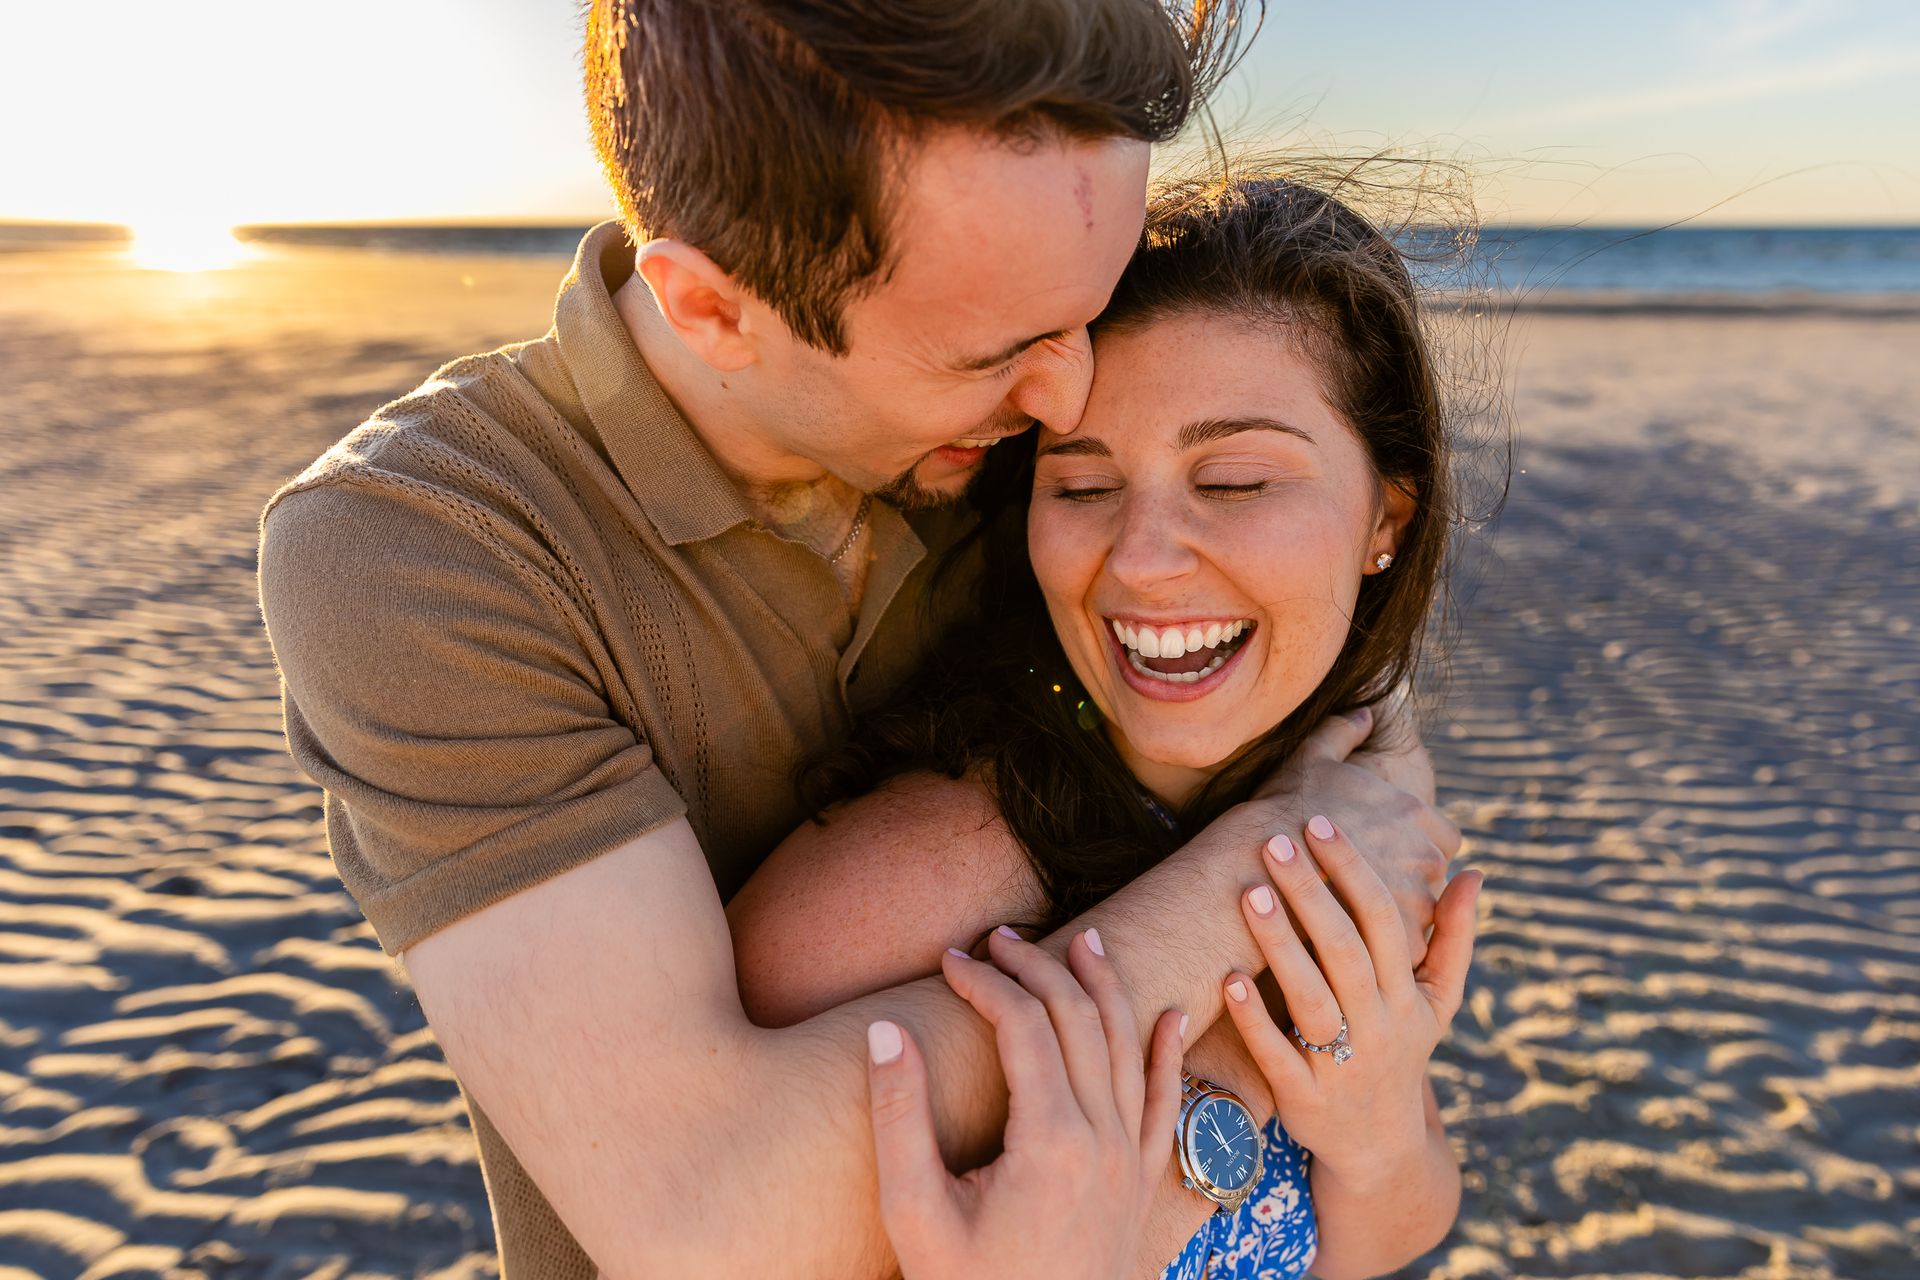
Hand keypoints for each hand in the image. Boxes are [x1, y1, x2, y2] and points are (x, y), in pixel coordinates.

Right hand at [865, 928, 1186, 1279]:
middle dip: (1037, 967)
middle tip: (996, 939)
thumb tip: (886, 1030)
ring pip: (1129, 1046)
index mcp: (1050, 1141)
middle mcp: (1102, 1140)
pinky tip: (1166, 1012)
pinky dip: (1165, 1050)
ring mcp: (1130, 1162)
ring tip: (1078, 940)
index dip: (984, 980)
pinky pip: (1163, 1101)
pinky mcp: (1141, 1184)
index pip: (1023, 1024)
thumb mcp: (914, 1212)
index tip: (947, 960)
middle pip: (1079, 1019)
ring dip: (1103, 985)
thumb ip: (900, 1117)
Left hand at [1221, 815, 1482, 1183]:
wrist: (1380, 1147)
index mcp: (1408, 995)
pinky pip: (1277, 1054)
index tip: (1318, 823)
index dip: (1353, 870)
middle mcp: (1378, 1026)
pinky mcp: (1302, 1097)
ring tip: (1249, 892)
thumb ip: (1453, 938)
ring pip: (1311, 996)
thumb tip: (1474, 873)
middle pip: (1345, 951)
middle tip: (1274, 842)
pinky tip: (1229, 977)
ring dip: (1280, 944)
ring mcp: (1340, 1064)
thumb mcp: (1437, 1002)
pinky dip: (1255, 1018)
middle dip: (1311, 892)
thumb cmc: (1401, 1051)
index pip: (1384, 921)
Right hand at [1256, 705, 1461, 966]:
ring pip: (1424, 920)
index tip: (1389, 860)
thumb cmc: (1281, 810)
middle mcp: (1429, 856)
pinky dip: (1384, 955)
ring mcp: (1420, 903)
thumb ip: (1344, 733)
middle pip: (1436, 881)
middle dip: (1411, 889)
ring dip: (1401, 925)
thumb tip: (1364, 711)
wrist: (1257, 864)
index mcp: (1416, 814)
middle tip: (1370, 897)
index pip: (1444, 837)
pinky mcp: (1403, 943)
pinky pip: (1404, 954)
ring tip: (1360, 931)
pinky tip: (1355, 952)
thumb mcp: (1312, 759)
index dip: (1417, 849)